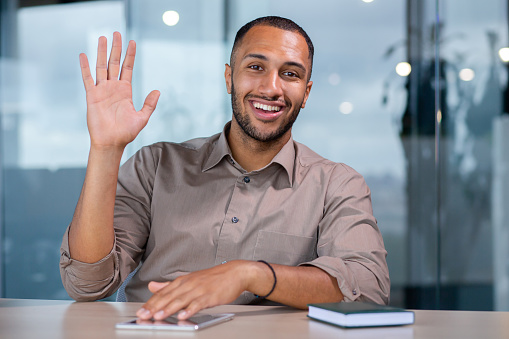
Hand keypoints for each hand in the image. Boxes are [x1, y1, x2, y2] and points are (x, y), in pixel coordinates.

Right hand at [80, 32, 159, 149]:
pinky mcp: (92, 96)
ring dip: (102, 52)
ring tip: (103, 38)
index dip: (130, 55)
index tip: (132, 42)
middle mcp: (113, 88)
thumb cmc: (126, 132)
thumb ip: (149, 104)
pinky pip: (88, 78)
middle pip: (115, 63)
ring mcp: (102, 90)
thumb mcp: (142, 117)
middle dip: (116, 48)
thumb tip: (158, 91)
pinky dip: (85, 67)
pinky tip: (84, 55)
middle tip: (117, 33)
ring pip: (101, 67)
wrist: (111, 142)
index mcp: (125, 91)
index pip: (128, 68)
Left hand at [136, 261, 256, 319]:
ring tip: (158, 317)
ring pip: (181, 300)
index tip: (141, 311)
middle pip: (169, 297)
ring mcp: (199, 290)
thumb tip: (152, 286)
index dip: (151, 303)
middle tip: (143, 315)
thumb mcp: (189, 279)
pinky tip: (183, 315)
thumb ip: (169, 285)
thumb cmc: (212, 278)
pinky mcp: (210, 296)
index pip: (163, 293)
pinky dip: (190, 309)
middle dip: (155, 307)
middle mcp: (189, 284)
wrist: (234, 273)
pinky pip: (198, 304)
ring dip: (169, 309)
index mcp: (182, 281)